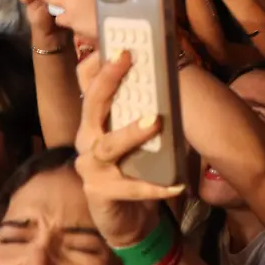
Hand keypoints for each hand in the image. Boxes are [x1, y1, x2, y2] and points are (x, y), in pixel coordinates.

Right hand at [74, 52, 184, 248]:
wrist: (124, 220)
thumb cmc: (132, 170)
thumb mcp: (134, 136)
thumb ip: (143, 111)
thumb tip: (170, 77)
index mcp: (94, 121)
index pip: (87, 86)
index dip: (97, 65)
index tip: (116, 44)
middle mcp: (86, 139)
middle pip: (93, 105)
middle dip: (109, 81)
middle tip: (126, 59)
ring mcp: (91, 167)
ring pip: (109, 145)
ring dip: (132, 133)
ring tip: (154, 121)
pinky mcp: (101, 193)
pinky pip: (133, 188)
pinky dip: (158, 187)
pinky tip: (178, 185)